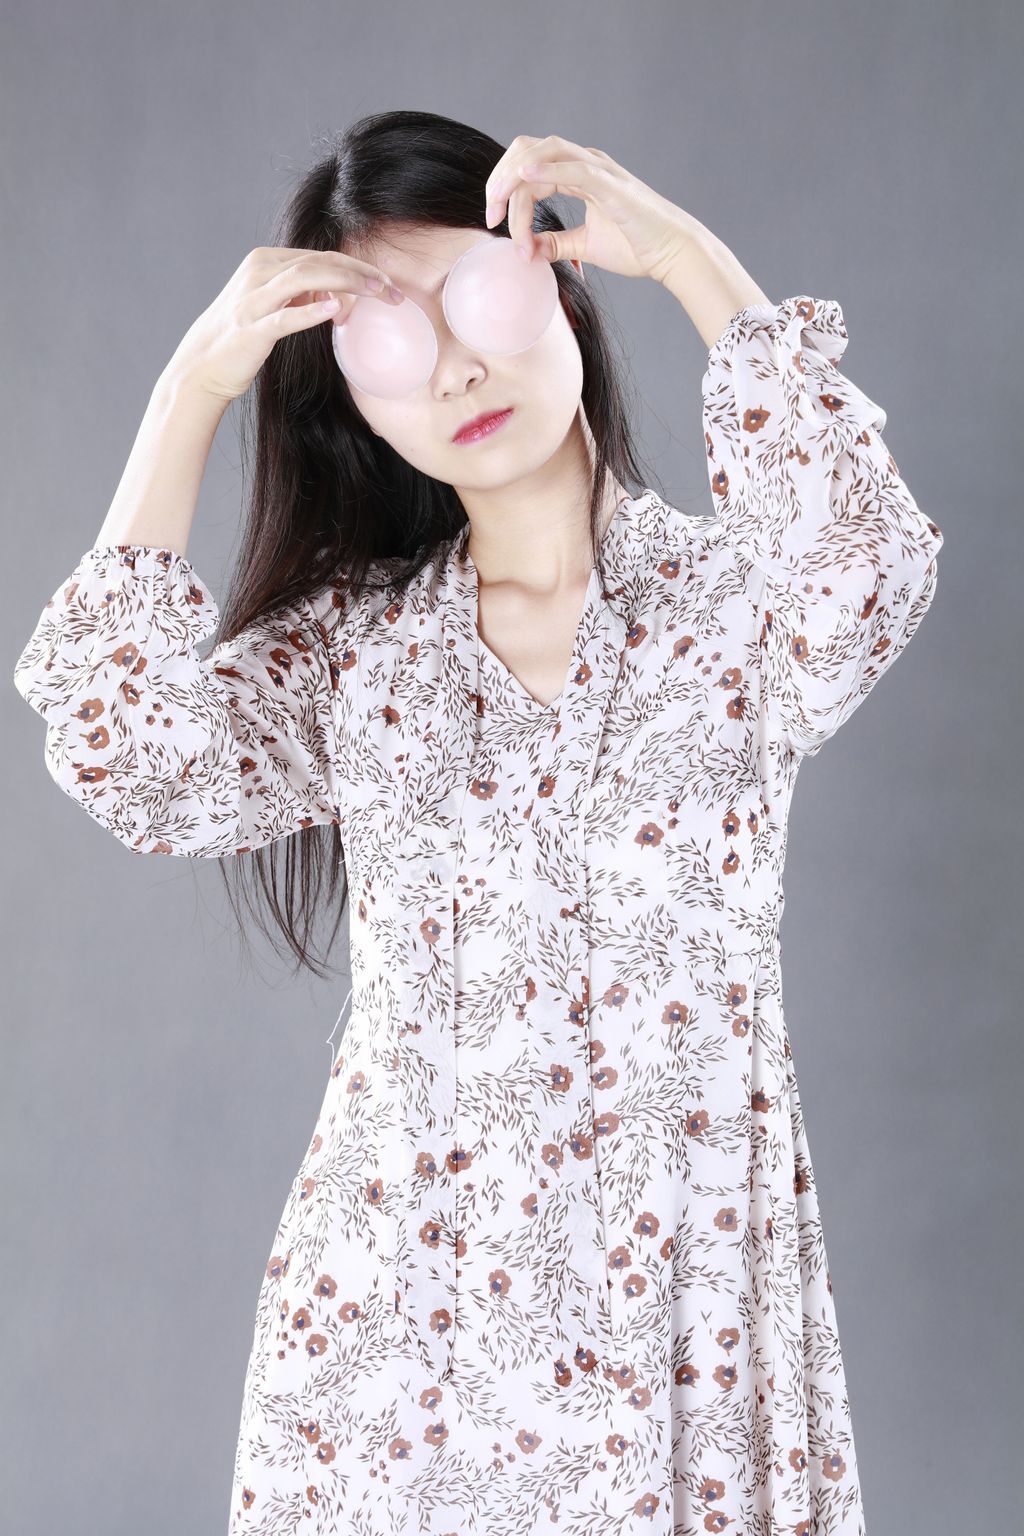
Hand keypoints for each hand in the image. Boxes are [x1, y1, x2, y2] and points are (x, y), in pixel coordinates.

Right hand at [164, 246, 404, 403]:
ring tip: (376, 293)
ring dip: (345, 283)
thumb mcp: (272, 307)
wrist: (200, 367)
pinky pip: (285, 316)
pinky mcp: (251, 328)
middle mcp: (259, 272)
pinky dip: (310, 311)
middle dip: (361, 273)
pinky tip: (335, 310)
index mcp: (266, 261)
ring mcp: (253, 299)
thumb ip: (301, 296)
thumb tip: (337, 298)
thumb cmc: (240, 339)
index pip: (321, 256)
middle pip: (319, 262)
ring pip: (305, 278)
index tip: (387, 284)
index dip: (358, 267)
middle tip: (393, 290)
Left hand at [484, 134, 691, 286]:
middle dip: (501, 180)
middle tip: (491, 216)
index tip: (495, 224)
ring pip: (545, 152)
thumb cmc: (638, 247)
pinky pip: (573, 168)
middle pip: (528, 150)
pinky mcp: (610, 184)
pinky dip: (546, 169)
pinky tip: (525, 176)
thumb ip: (556, 244)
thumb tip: (527, 250)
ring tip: (499, 204)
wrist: (673, 253)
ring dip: (515, 176)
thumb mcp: (585, 246)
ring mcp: (598, 169)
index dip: (504, 191)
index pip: (527, 167)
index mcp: (578, 174)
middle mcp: (585, 164)